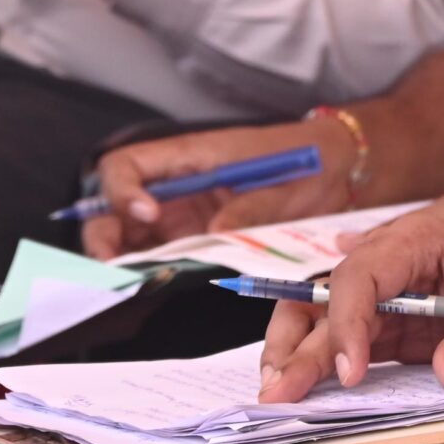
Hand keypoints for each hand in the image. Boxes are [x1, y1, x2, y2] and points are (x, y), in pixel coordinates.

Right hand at [80, 119, 359, 258]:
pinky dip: (151, 270)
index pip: (127, 164)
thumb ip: (252, 206)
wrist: (338, 169)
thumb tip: (215, 233)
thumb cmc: (309, 161)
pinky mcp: (198, 236)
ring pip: (131, 234)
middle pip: (115, 204)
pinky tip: (153, 287)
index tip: (148, 214)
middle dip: (105, 234)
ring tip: (128, 284)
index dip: (123, 190)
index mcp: (192, 156)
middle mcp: (178, 184)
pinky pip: (162, 253)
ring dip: (123, 258)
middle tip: (112, 268)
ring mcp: (185, 212)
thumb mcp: (286, 182)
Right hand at [260, 220, 443, 401]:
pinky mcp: (397, 326)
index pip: (363, 275)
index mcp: (423, 243)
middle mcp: (397, 264)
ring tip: (276, 390)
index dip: (348, 321)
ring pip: (329, 318)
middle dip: (298, 339)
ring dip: (300, 352)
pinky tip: (302, 387)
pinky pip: (351, 342)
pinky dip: (325, 364)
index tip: (349, 370)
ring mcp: (394, 296)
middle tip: (277, 387)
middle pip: (329, 294)